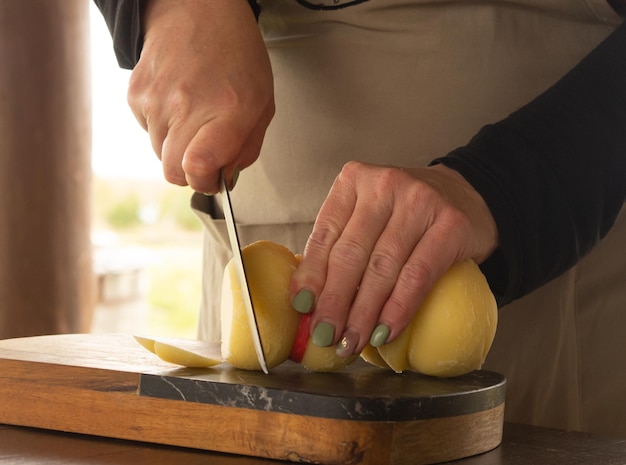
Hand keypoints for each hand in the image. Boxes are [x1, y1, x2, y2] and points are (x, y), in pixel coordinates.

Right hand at [127, 0, 273, 192]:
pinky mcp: (136, 94)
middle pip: (173, 171)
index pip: (197, 167)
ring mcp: (156, 100)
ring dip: (178, 147)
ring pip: (160, 154)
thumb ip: (246, 149)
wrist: (197, 9)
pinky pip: (148, 132)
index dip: (204, 182)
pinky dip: (163, 127)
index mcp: (228, 110)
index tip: (213, 176)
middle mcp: (187, 106)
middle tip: (207, 153)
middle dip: (191, 172)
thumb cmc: (236, 55)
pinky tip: (178, 102)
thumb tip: (224, 179)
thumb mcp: (262, 104)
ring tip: (195, 116)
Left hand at [289, 162, 497, 355]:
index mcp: (355, 180)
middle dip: (334, 302)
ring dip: (364, 313)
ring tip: (352, 341)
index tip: (302, 307)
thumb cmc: (406, 213)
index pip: (325, 233)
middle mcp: (385, 185)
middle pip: (351, 253)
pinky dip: (399, 309)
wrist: (466, 195)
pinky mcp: (451, 224)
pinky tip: (386, 331)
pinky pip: (418, 275)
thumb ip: (341, 245)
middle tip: (325, 335)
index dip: (311, 275)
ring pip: (382, 268)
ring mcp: (420, 202)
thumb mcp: (368, 215)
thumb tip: (309, 300)